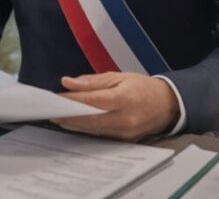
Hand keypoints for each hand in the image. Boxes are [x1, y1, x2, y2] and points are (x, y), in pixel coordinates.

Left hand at [53, 72, 178, 141]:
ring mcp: (125, 132)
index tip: (56, 98)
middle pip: (90, 120)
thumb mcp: (119, 76)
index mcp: (125, 98)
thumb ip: (93, 81)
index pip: (93, 101)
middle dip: (68, 116)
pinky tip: (75, 123)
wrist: (167, 105)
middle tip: (51, 112)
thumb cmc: (143, 88)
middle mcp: (125, 118)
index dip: (72, 100)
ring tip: (58, 117)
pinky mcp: (125, 140)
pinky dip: (87, 129)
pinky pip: (101, 135)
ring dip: (74, 124)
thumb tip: (69, 83)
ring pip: (93, 130)